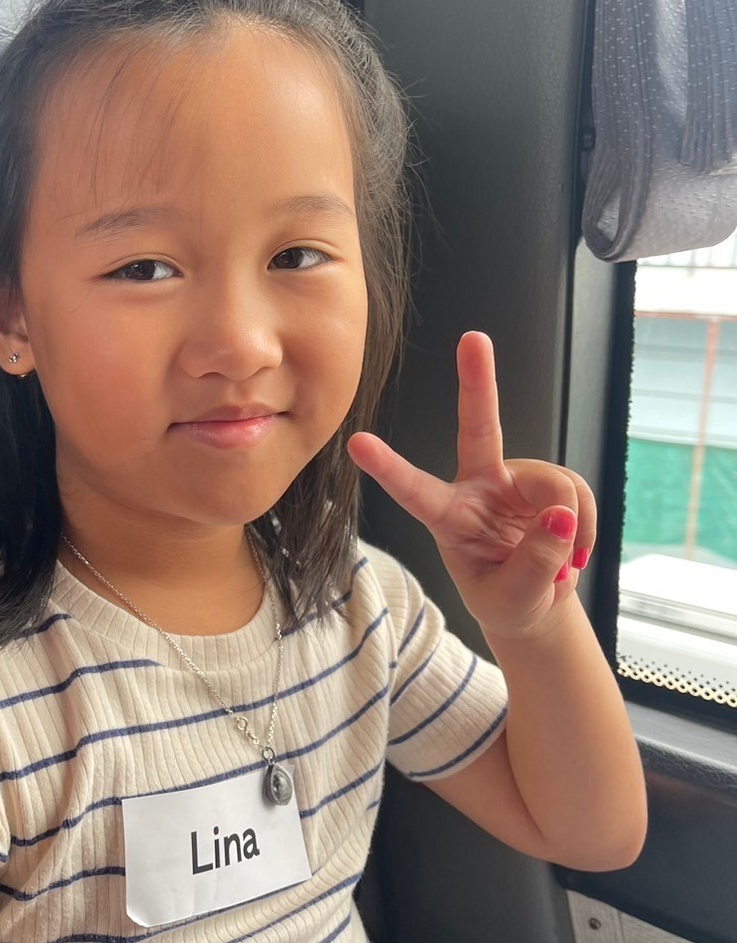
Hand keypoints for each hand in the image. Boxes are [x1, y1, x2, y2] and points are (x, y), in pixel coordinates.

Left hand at [347, 331, 595, 641]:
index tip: (357, 442)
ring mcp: (516, 480)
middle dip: (478, 381)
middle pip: (480, 427)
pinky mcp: (550, 485)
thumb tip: (561, 516)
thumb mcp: (513, 598)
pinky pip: (578, 496)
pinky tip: (575, 551)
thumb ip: (534, 563)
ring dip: (571, 527)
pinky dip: (585, 528)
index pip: (415, 491)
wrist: (538, 604)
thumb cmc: (507, 599)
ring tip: (566, 564)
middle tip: (473, 338)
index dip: (389, 468)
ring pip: (555, 486)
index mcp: (448, 517)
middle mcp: (478, 487)